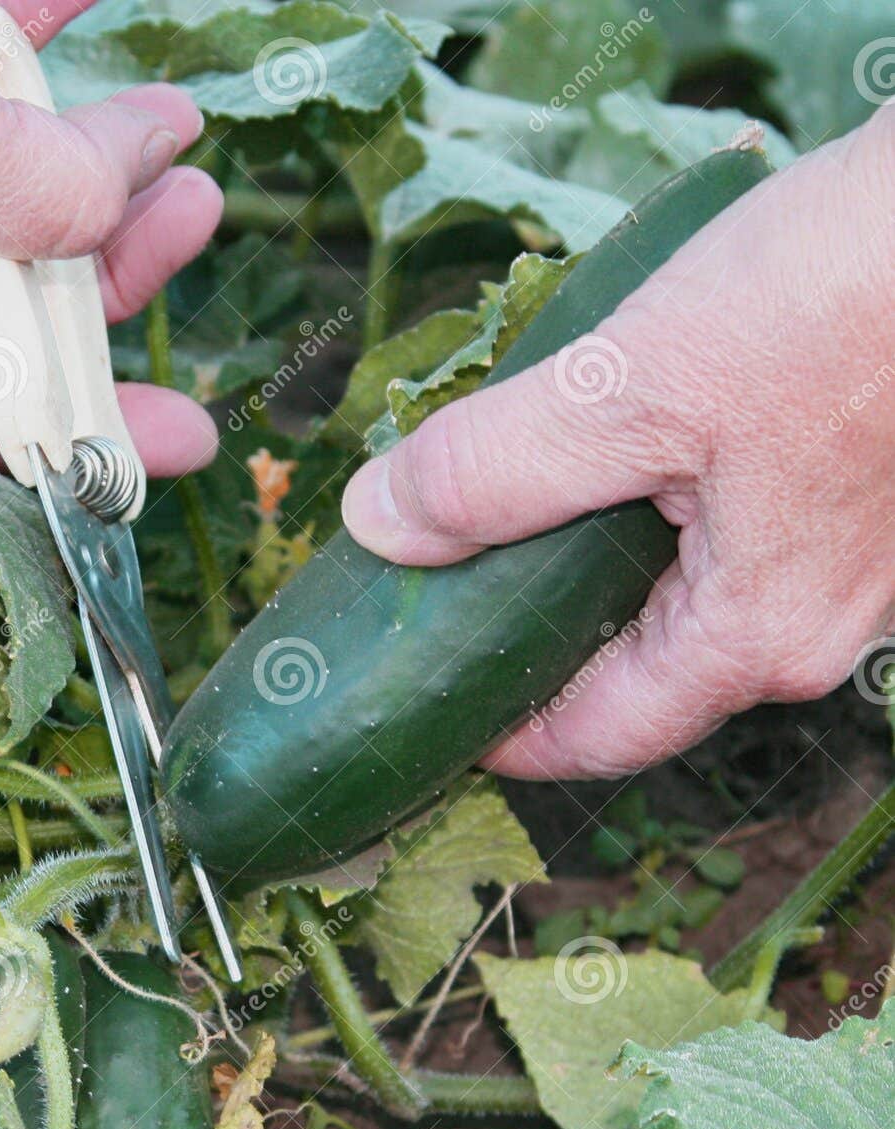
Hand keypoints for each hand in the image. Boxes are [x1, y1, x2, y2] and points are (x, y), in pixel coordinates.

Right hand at [0, 0, 220, 473]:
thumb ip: (41, 206)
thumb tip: (129, 194)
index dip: (89, 434)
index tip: (189, 434)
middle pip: (20, 309)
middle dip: (115, 267)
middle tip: (195, 212)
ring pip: (27, 208)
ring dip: (112, 170)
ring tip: (176, 127)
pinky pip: (8, 97)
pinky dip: (63, 83)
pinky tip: (100, 42)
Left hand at [341, 113, 894, 779]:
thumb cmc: (845, 290)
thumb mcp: (627, 386)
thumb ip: (494, 470)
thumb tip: (380, 525)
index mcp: (755, 640)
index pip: (595, 739)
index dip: (498, 729)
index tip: (423, 692)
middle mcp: (815, 627)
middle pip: (636, 671)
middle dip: (535, 631)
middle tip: (442, 583)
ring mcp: (849, 565)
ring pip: (683, 599)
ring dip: (593, 560)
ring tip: (508, 498)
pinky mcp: (861, 497)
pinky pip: (733, 537)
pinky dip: (657, 505)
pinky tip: (612, 436)